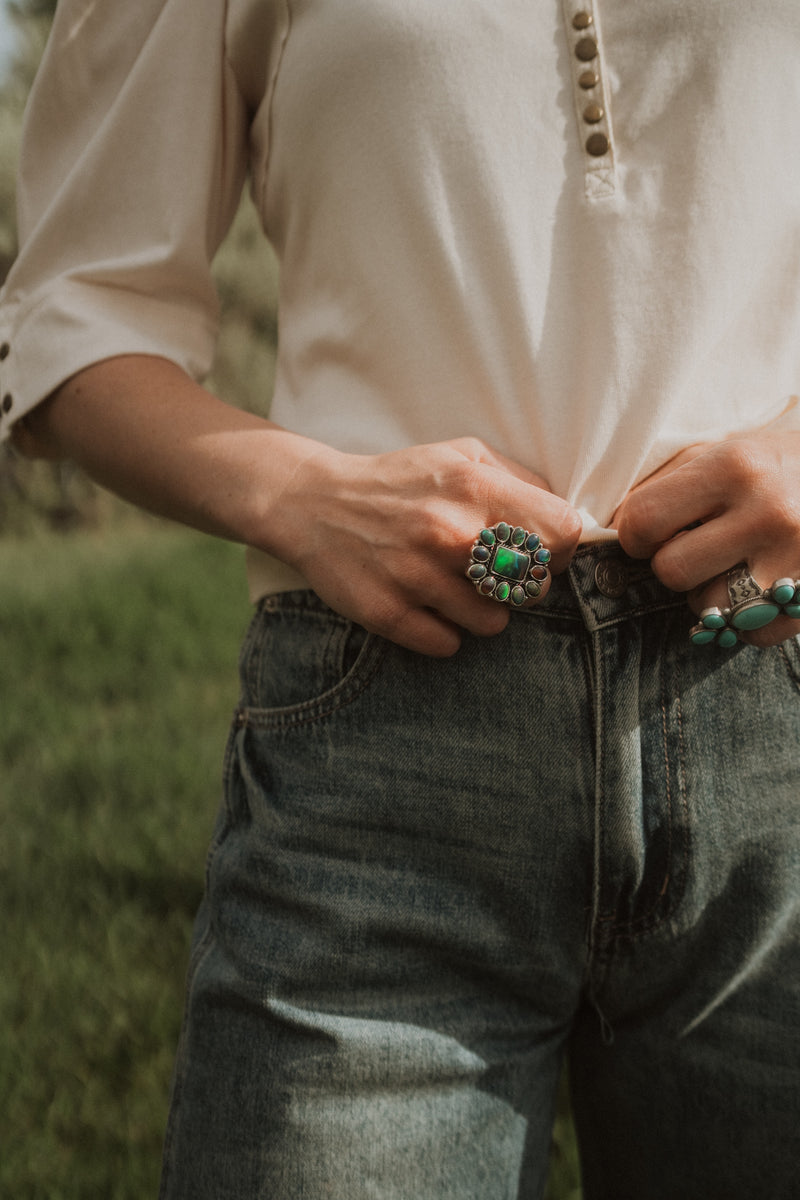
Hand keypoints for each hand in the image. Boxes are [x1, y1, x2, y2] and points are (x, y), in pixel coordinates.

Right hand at [272, 436, 581, 656]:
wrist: (314, 503)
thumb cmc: (399, 482)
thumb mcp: (460, 455)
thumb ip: (517, 480)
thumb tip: (569, 517)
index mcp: (473, 487)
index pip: (562, 532)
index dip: (560, 547)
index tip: (543, 552)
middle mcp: (448, 532)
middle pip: (535, 586)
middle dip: (523, 586)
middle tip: (496, 575)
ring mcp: (417, 576)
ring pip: (495, 623)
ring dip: (482, 611)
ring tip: (457, 589)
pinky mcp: (388, 613)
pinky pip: (449, 643)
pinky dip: (443, 630)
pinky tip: (425, 603)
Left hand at [615, 430, 799, 646]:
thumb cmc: (776, 464)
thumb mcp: (725, 450)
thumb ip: (667, 484)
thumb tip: (608, 528)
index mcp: (734, 466)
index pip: (644, 520)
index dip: (636, 533)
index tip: (651, 531)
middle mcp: (767, 511)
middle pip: (671, 571)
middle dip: (672, 565)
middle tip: (696, 549)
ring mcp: (795, 558)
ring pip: (708, 609)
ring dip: (709, 595)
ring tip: (733, 566)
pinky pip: (752, 636)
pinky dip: (746, 623)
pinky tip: (760, 589)